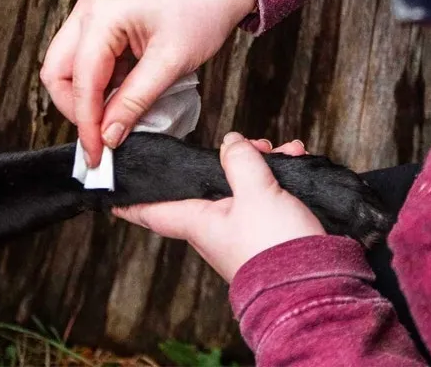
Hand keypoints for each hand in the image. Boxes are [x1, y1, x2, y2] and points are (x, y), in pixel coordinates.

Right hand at [41, 0, 255, 166]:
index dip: (87, 124)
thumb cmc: (202, 7)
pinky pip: (89, 56)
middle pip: (58, 71)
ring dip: (89, 95)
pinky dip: (101, 81)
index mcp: (100, 15)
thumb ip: (134, 102)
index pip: (79, 82)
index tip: (98, 156)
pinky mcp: (105, 17)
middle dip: (76, 108)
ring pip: (69, 65)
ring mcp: (94, 11)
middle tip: (103, 136)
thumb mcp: (170, 62)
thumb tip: (108, 136)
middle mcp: (88, 10)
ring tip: (120, 115)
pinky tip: (126, 94)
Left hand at [115, 134, 324, 281]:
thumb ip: (239, 160)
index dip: (132, 200)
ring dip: (262, 164)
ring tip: (280, 151)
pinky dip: (282, 178)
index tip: (111, 193)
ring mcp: (245, 232)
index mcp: (200, 223)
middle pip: (209, 184)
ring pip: (245, 187)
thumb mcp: (255, 192)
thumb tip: (231, 142)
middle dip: (230, 158)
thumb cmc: (277, 247)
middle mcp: (218, 229)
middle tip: (250, 144)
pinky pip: (270, 197)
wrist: (319, 287)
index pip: (154, 210)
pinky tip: (297, 162)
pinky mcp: (272, 233)